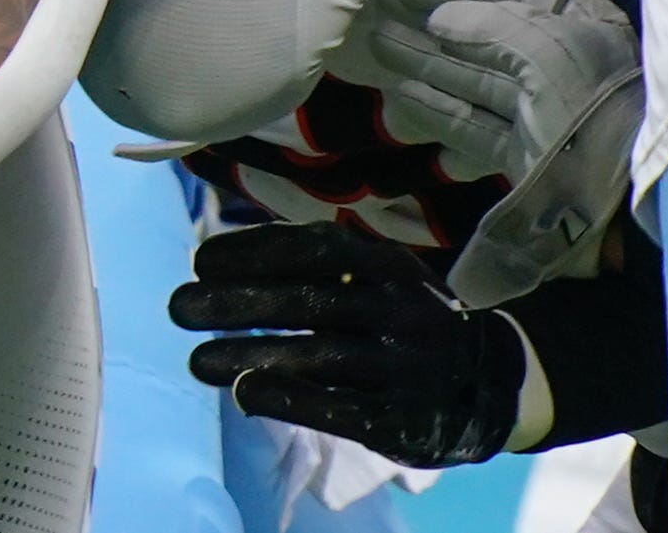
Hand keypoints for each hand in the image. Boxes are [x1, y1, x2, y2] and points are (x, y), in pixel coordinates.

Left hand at [170, 221, 524, 466]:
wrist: (489, 382)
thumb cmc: (403, 319)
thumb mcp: (378, 275)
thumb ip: (316, 265)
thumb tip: (221, 261)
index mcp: (388, 265)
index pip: (314, 249)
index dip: (254, 252)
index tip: (199, 261)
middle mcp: (400, 310)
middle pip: (308, 301)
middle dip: (236, 304)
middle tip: (178, 308)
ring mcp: (405, 366)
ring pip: (318, 355)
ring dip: (250, 355)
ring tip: (196, 361)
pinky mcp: (405, 418)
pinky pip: (341, 408)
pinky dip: (290, 399)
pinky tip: (245, 393)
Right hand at [366, 0, 642, 305]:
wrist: (632, 201)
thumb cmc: (590, 106)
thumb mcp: (546, 49)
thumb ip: (489, 26)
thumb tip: (440, 20)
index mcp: (575, 21)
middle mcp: (560, 60)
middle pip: (479, 35)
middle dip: (427, 25)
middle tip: (378, 12)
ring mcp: (543, 111)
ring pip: (472, 80)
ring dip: (424, 65)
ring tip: (381, 49)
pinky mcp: (528, 156)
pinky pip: (474, 125)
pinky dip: (438, 112)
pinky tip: (403, 103)